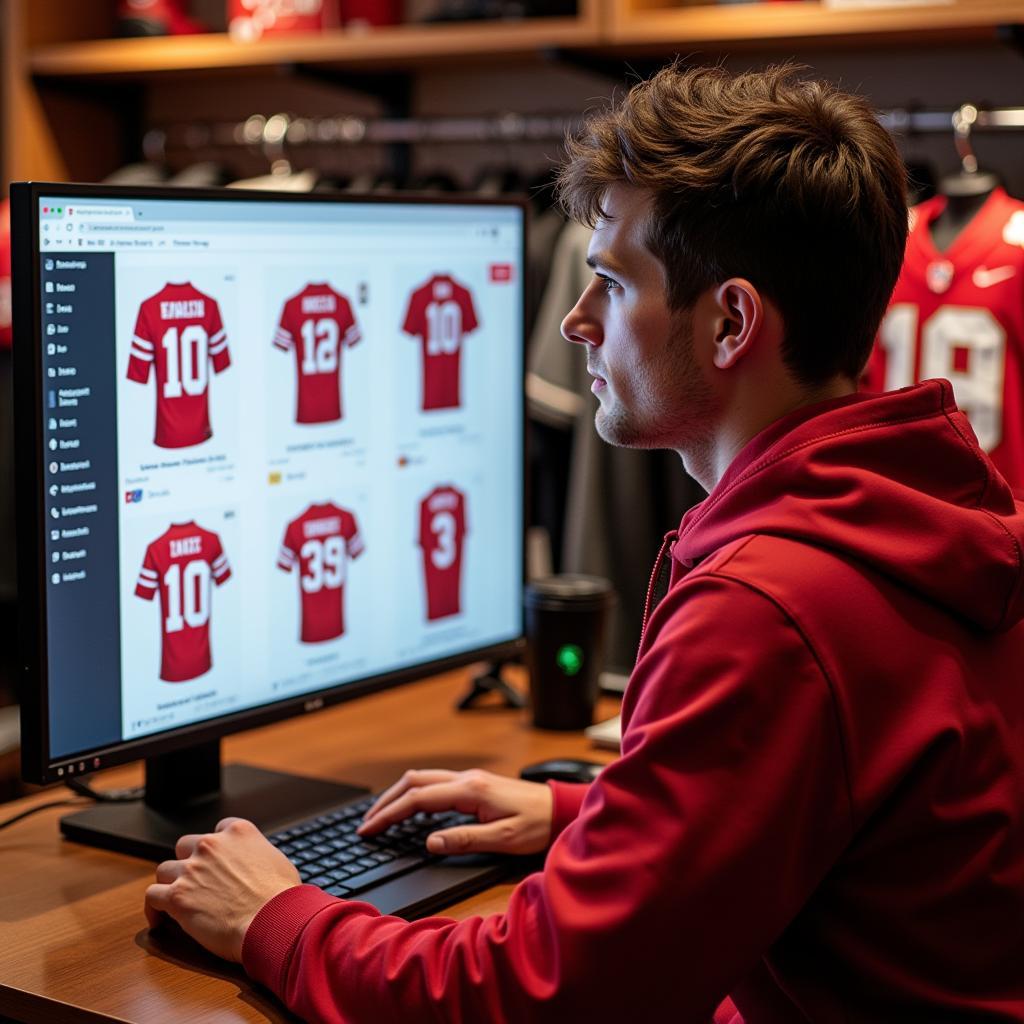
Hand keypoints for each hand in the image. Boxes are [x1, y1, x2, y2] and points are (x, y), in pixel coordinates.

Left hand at [144, 817, 300, 961]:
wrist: (272, 921)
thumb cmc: (281, 897)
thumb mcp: (276, 861)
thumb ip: (258, 856)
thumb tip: (256, 867)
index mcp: (238, 832)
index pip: (218, 828)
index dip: (217, 848)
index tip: (218, 861)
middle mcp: (211, 845)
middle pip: (186, 846)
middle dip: (189, 861)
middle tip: (197, 882)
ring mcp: (191, 870)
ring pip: (165, 869)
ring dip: (171, 883)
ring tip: (177, 900)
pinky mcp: (176, 897)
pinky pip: (151, 896)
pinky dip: (153, 908)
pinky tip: (159, 919)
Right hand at [357, 768, 553, 855]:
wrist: (561, 809)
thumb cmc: (537, 825)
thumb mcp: (503, 840)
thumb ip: (465, 840)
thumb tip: (430, 842)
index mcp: (470, 791)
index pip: (417, 799)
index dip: (389, 814)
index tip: (369, 830)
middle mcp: (467, 779)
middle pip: (414, 781)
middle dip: (386, 801)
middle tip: (367, 824)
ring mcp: (470, 779)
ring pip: (423, 779)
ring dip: (399, 795)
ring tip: (382, 817)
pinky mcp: (475, 784)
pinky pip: (436, 784)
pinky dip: (415, 795)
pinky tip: (412, 812)